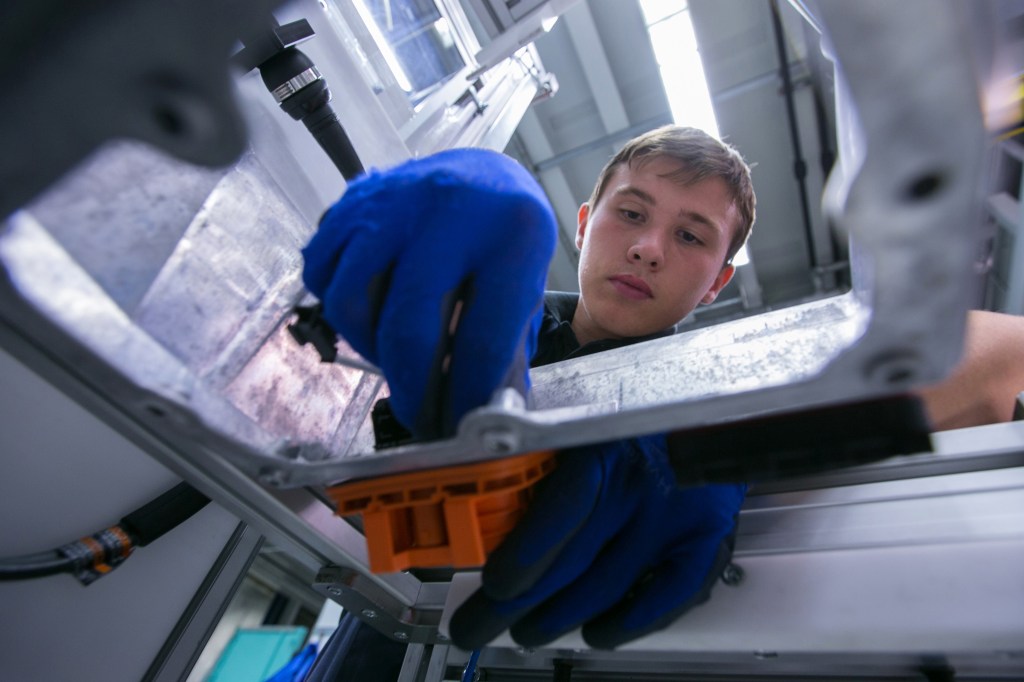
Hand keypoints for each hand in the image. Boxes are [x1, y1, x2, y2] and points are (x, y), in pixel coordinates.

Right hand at [302, 149, 556, 438]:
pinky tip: (371, 314)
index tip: (456, 424)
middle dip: (410, 387)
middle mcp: (450, 209)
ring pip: (352, 301)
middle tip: (418, 412)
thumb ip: (506, 345)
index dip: (465, 394)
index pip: (483, 337)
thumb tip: (483, 411)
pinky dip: (340, 306)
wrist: (484, 174)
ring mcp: (395, 200)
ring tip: (396, 356)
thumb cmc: (508, 237)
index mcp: (512, 233)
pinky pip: (322, 271)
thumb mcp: (527, 284)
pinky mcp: (354, 199)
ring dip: (370, 346)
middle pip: (408, 325)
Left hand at [449, 434, 745, 649]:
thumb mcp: (585, 421)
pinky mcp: (705, 538)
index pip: (561, 512)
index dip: (523, 558)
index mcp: (603, 448)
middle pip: (572, 560)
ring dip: (561, 618)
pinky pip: (670, 593)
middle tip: (481, 624)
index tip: (495, 584)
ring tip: (527, 632)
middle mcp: (641, 485)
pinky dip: (632, 621)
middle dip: (520, 604)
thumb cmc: (635, 415)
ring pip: (609, 584)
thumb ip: (546, 457)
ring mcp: (676, 517)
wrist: (707, 404)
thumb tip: (490, 494)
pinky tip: (599, 633)